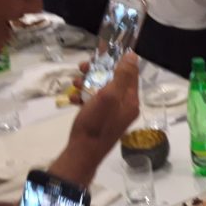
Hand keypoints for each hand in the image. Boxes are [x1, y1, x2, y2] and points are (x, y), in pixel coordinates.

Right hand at [52, 53, 139, 185]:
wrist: (82, 152)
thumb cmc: (96, 123)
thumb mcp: (109, 96)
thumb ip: (122, 76)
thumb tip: (133, 56)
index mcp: (131, 100)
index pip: (130, 74)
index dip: (117, 61)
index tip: (101, 53)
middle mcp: (124, 106)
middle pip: (113, 80)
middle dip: (97, 72)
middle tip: (82, 67)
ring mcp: (112, 113)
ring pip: (101, 90)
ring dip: (86, 83)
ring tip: (75, 83)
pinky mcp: (100, 119)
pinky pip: (93, 102)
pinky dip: (82, 98)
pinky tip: (72, 99)